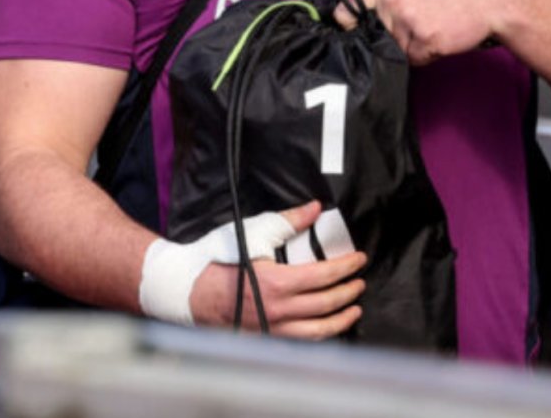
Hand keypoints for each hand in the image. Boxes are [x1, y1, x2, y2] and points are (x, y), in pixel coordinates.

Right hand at [187, 201, 366, 339]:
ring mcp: (274, 329)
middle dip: (349, 291)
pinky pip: (303, 342)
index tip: (358, 260)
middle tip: (359, 282)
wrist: (190, 289)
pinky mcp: (267, 339)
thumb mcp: (253, 233)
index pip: (325, 276)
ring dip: (341, 319)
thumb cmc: (219, 260)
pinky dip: (321, 336)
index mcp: (278, 283)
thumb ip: (288, 221)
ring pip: (319, 331)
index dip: (346, 267)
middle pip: (327, 304)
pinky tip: (327, 328)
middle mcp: (279, 310)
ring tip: (353, 310)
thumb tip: (314, 209)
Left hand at [348, 0, 507, 63]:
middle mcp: (392, 0)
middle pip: (375, 38)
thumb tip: (354, 23)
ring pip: (396, 52)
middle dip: (394, 39)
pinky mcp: (425, 39)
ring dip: (413, 48)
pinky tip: (443, 36)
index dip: (345, 26)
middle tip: (421, 22)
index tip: (351, 33)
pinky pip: (416, 60)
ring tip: (435, 26)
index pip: (345, 9)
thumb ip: (384, 0)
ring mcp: (408, 19)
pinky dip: (428, 55)